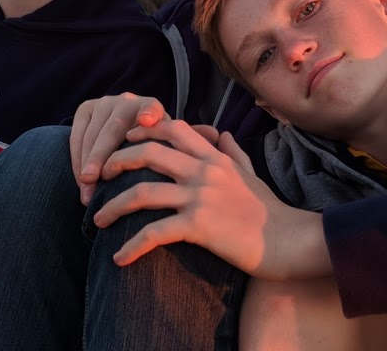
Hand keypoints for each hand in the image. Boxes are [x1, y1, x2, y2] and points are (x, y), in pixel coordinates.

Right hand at [69, 93, 171, 204]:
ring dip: (85, 165)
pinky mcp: (86, 108)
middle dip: (99, 157)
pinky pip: (77, 136)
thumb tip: (157, 180)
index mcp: (152, 109)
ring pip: (91, 135)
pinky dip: (76, 160)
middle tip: (91, 181)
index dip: (149, 114)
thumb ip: (159, 156)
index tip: (147, 121)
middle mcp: (128, 102)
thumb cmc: (147, 150)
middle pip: (112, 130)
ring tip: (86, 192)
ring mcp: (105, 103)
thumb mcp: (159, 149)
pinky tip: (79, 180)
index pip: (152, 109)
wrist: (128, 132)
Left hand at [93, 120, 330, 280]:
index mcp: (214, 157)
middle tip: (101, 176)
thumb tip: (223, 134)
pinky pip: (155, 232)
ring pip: (143, 193)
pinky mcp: (199, 226)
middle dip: (118, 161)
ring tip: (97, 220)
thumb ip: (233, 152)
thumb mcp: (251, 173)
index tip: (125, 139)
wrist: (289, 240)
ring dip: (114, 206)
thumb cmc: (271, 210)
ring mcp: (200, 197)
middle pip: (149, 153)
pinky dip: (132, 245)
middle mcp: (204, 171)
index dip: (144, 130)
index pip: (174, 128)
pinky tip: (119, 258)